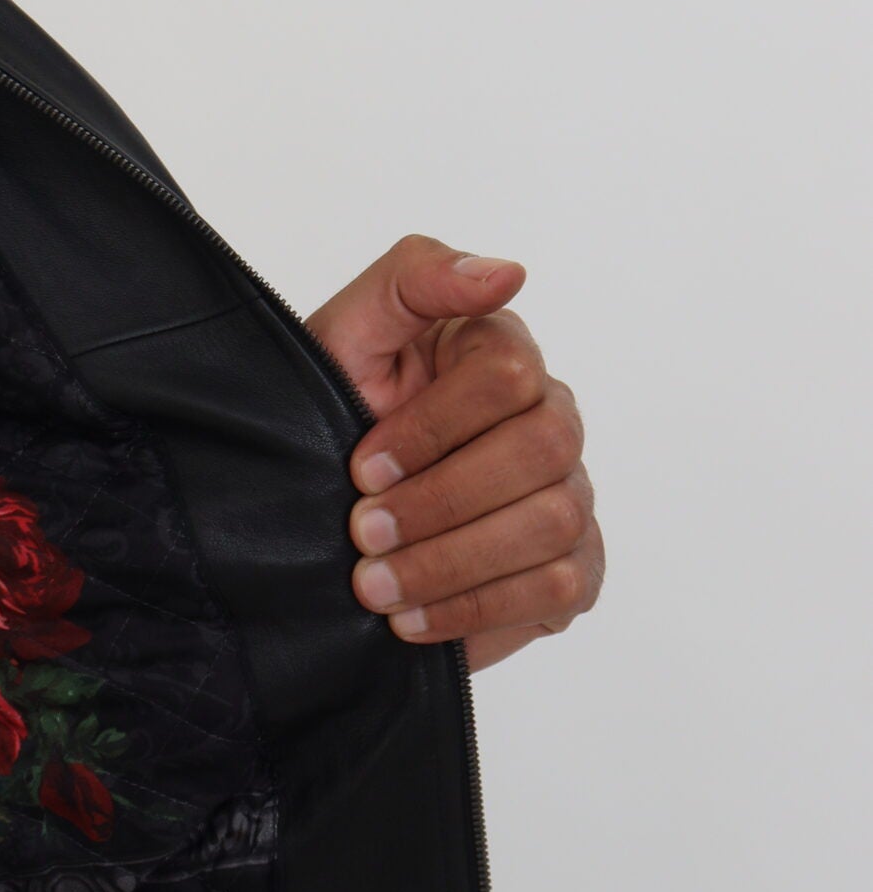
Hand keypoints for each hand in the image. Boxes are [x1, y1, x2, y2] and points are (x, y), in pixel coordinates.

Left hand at [306, 234, 602, 672]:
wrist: (319, 505)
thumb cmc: (336, 405)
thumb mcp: (353, 332)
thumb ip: (418, 279)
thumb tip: (506, 272)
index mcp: (503, 350)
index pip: (506, 378)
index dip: (429, 428)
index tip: (361, 466)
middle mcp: (552, 418)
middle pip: (540, 452)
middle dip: (440, 501)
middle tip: (363, 533)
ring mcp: (571, 493)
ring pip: (551, 523)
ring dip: (452, 562)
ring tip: (375, 586)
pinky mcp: (572, 565)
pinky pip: (558, 589)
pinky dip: (477, 609)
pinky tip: (413, 619)